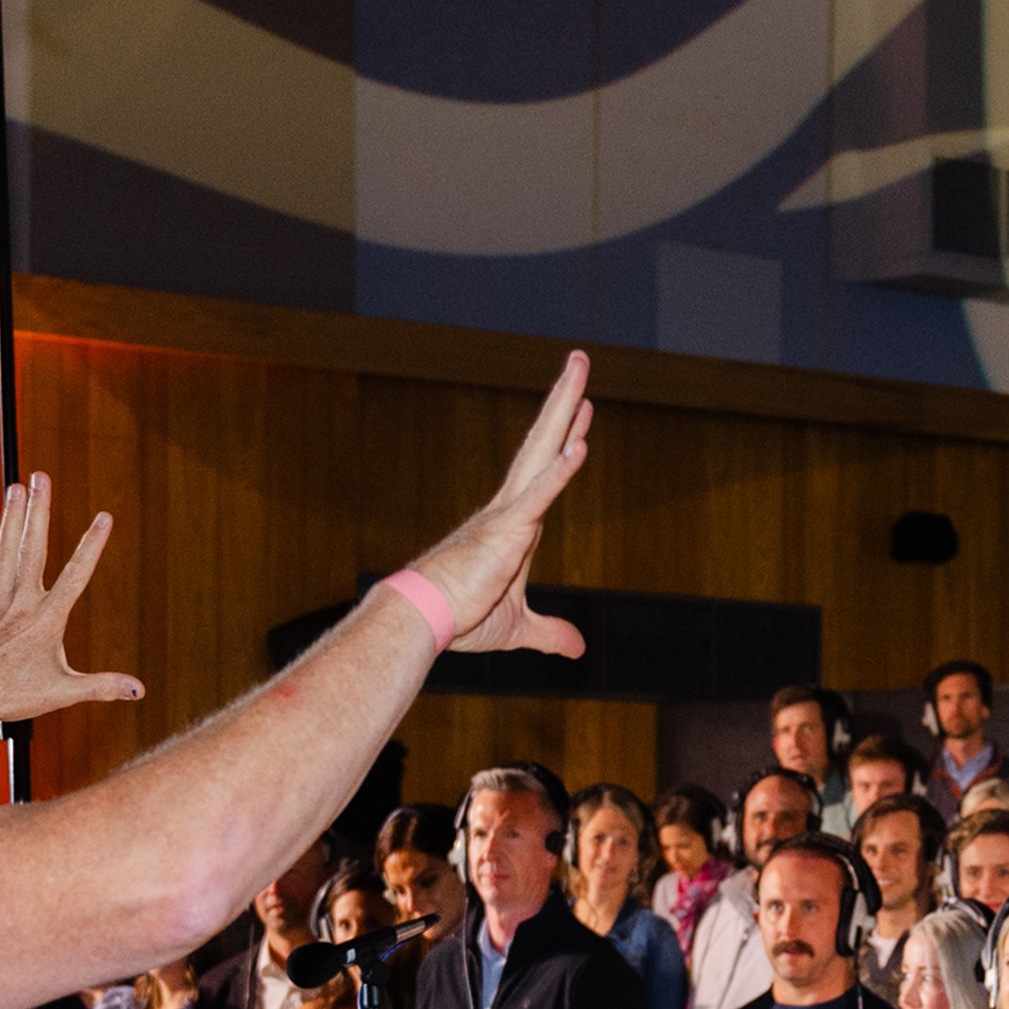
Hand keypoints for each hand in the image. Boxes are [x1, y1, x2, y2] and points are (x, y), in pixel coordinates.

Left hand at [0, 475, 142, 728]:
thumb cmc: (11, 696)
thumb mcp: (62, 693)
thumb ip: (102, 687)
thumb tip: (139, 689)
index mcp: (45, 619)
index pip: (76, 575)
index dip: (92, 545)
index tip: (104, 517)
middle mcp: (19, 604)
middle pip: (31, 549)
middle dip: (38, 511)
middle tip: (41, 477)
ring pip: (4, 556)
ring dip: (10, 521)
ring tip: (13, 490)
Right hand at [404, 357, 591, 657]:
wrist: (425, 620)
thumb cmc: (461, 618)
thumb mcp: (518, 627)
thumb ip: (549, 633)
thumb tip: (577, 649)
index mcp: (514, 526)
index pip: (546, 471)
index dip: (565, 439)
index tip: (582, 410)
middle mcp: (511, 508)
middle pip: (545, 442)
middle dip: (565, 400)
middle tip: (579, 359)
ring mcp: (509, 514)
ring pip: (543, 451)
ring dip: (564, 408)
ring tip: (580, 368)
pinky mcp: (507, 532)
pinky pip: (538, 496)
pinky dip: (560, 472)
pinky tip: (581, 445)